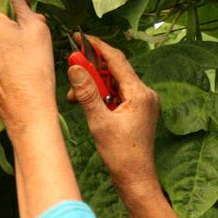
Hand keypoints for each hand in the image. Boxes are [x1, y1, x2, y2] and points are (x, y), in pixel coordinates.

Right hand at [66, 35, 160, 198]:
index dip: (97, 47)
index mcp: (139, 93)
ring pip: (115, 83)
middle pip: (116, 70)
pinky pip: (119, 95)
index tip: (80, 38)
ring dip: (95, 85)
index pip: (116, 60)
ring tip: (75, 94)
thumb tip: (75, 68)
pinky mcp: (139, 111)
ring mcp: (144, 103)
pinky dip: (103, 96)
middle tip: (72, 67)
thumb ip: (87, 93)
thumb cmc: (121, 155)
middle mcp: (145, 94)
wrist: (136, 179)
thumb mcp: (99, 122)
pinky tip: (88, 103)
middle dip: (92, 69)